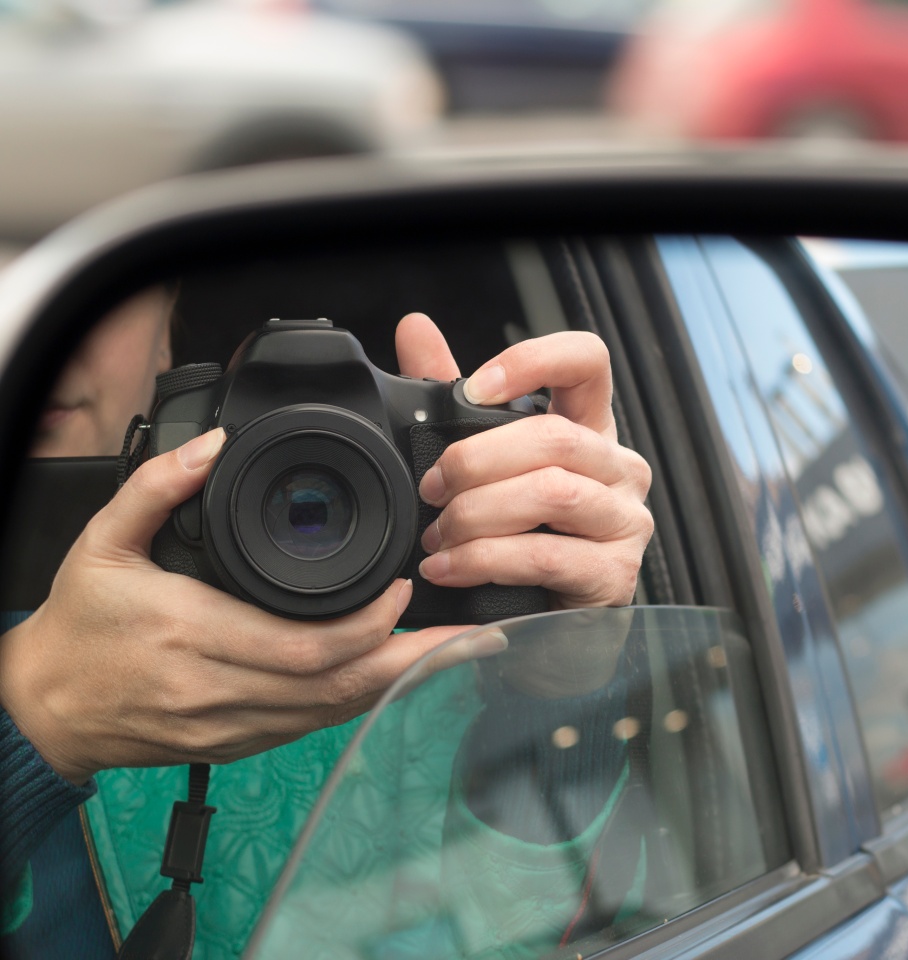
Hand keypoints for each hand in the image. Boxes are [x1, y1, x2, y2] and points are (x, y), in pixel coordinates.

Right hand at [0, 429, 472, 785]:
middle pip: (337, 684)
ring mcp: (231, 725)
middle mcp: (218, 689)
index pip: (303, 643)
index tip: (402, 587)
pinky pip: (313, 727)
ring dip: (397, 683)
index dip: (368, 624)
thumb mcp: (101, 542)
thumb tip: (214, 446)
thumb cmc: (80, 625)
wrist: (47, 706)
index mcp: (191, 634)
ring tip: (452, 654)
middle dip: (410, 660)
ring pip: (334, 713)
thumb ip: (157, 486)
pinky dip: (361, 702)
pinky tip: (394, 677)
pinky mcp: (236, 743)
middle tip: (467, 630)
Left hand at [395, 313, 653, 610]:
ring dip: (476, 514)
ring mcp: (625, 522)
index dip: (533, 361)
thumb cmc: (517, 536)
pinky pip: (546, 556)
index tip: (475, 388)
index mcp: (588, 430)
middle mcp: (618, 468)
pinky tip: (450, 568)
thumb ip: (451, 399)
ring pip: (550, 493)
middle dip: (474, 463)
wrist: (540, 623)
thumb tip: (415, 329)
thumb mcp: (484, 463)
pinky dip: (484, 560)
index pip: (588, 361)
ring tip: (438, 537)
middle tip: (432, 489)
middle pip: (553, 437)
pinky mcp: (615, 575)